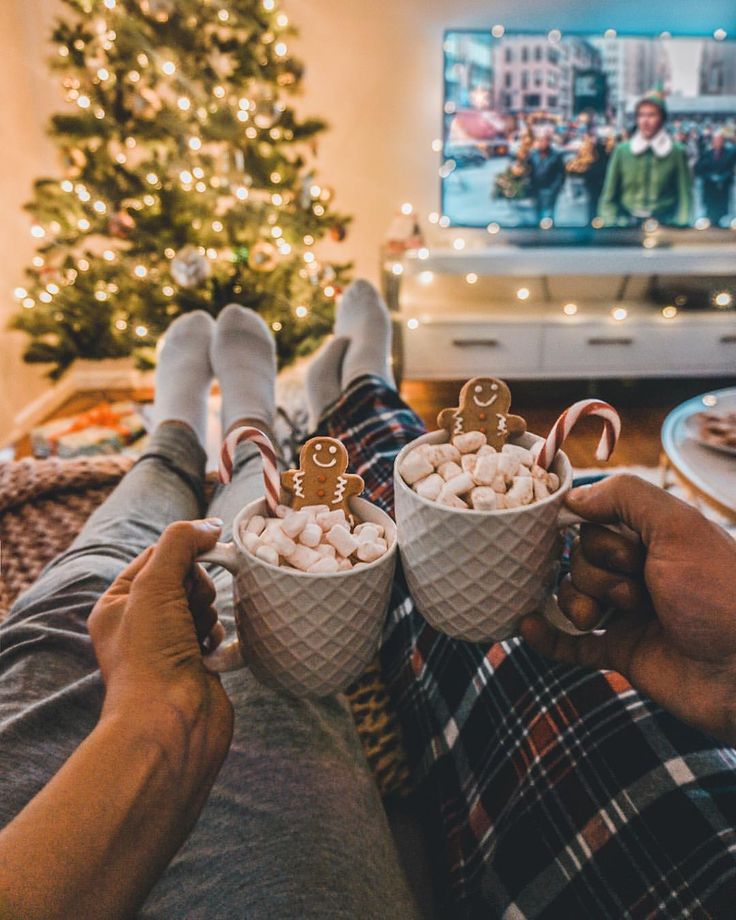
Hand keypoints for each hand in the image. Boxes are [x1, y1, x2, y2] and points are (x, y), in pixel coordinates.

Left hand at [88, 519, 232, 758]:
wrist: (171, 723)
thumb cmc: (151, 656)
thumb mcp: (155, 585)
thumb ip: (180, 543)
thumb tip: (211, 524)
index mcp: (118, 603)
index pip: (158, 554)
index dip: (184, 551)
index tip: (208, 551)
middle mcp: (141, 623)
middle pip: (186, 577)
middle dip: (196, 589)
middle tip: (189, 610)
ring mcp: (169, 644)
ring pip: (204, 604)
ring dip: (208, 614)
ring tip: (196, 638)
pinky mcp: (196, 663)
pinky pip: (217, 631)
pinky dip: (218, 637)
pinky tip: (209, 653)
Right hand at [520, 475, 735, 744]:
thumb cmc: (720, 592)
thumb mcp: (677, 525)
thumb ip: (625, 496)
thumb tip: (571, 497)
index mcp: (654, 538)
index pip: (595, 521)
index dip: (591, 529)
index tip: (579, 531)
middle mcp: (639, 571)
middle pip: (580, 558)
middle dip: (599, 572)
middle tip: (639, 586)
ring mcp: (628, 613)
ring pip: (573, 596)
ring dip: (581, 604)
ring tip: (613, 618)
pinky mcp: (620, 652)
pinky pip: (569, 643)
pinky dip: (547, 636)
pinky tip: (527, 624)